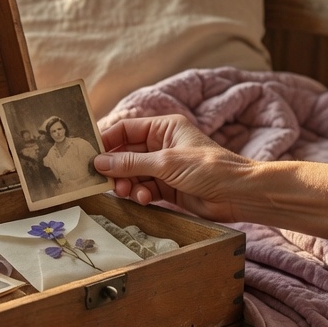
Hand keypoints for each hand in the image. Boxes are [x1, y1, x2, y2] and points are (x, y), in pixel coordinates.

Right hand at [94, 114, 254, 221]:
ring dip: (127, 184)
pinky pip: (144, 188)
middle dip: (115, 168)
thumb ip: (131, 163)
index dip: (106, 141)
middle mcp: (162, 145)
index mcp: (164, 127)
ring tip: (126, 192)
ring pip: (133, 174)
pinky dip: (140, 194)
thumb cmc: (209, 168)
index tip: (89, 155)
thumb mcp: (166, 162)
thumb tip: (99, 163)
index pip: (125, 129)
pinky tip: (145, 199)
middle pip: (126, 154)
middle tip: (105, 181)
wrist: (238, 194)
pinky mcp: (168, 188)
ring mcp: (165, 167)